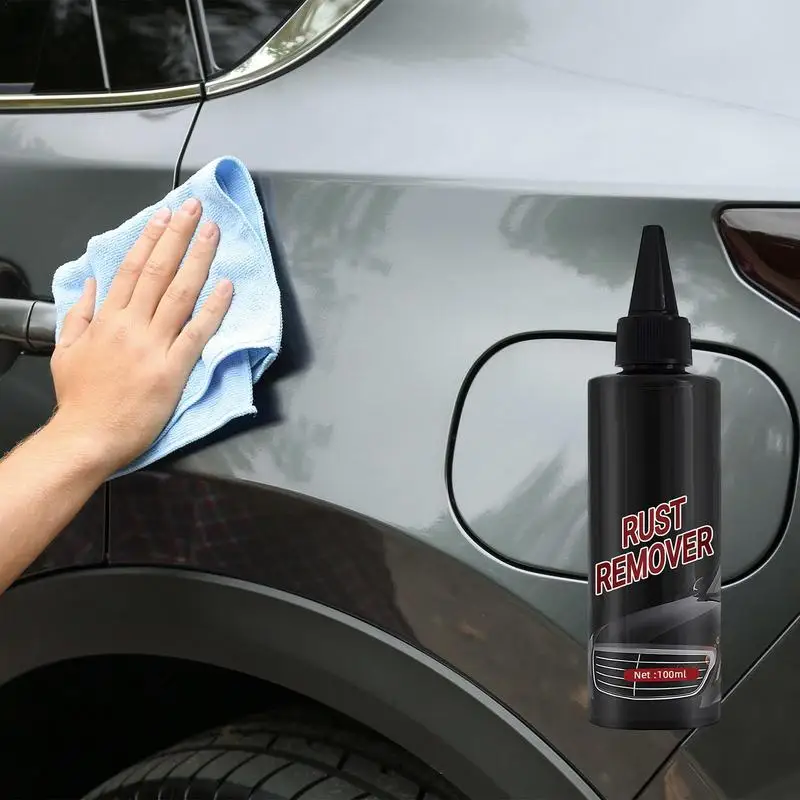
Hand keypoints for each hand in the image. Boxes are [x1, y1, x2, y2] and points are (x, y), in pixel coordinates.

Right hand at [49, 198, 231, 474]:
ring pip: (180, 292)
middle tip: (194, 209)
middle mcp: (132, 326)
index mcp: (107, 319)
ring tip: (212, 234)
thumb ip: (78, 313)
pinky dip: (214, 307)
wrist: (87, 437)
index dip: (151, 238)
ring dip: (199, 259)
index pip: (132, 268)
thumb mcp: (66, 350)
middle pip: (159, 270)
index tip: (164, 216)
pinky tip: (226, 285)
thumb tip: (89, 285)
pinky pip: (198, 332)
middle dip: (178, 235)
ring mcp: (154, 346)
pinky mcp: (174, 369)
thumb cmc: (80, 399)